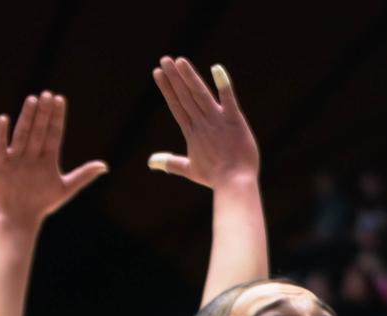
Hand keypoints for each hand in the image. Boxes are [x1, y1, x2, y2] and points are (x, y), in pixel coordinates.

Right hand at [0, 91, 106, 225]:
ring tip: (32, 100)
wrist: (20, 217)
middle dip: (43, 113)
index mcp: (48, 158)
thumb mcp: (66, 188)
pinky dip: (1, 134)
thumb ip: (84, 175)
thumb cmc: (43, 203)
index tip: (60, 99)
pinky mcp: (0, 163)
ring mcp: (17, 157)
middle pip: (39, 129)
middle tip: (47, 94)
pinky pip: (0, 145)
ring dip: (27, 117)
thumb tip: (105, 166)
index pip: (54, 133)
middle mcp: (32, 153)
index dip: (57, 117)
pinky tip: (5, 119)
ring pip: (23, 133)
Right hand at [150, 57, 258, 187]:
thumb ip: (171, 162)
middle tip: (164, 59)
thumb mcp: (190, 169)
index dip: (167, 88)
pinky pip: (228, 99)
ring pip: (200, 94)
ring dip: (189, 77)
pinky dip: (223, 84)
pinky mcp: (235, 121)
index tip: (158, 73)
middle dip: (174, 77)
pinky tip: (216, 68)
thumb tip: (151, 162)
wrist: (235, 184)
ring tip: (179, 61)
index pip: (176, 105)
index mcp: (192, 132)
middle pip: (185, 96)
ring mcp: (218, 121)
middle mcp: (202, 123)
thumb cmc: (215, 178)